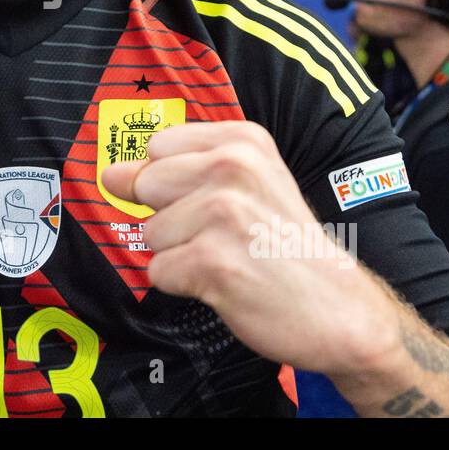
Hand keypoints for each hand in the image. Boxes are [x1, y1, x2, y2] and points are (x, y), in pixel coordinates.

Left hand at [102, 121, 393, 375]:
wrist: (339, 308)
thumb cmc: (286, 246)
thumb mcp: (249, 185)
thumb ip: (179, 171)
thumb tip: (110, 173)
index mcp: (243, 141)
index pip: (158, 147)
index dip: (173, 182)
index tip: (211, 202)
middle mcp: (233, 167)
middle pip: (146, 185)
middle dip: (170, 219)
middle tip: (223, 236)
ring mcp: (222, 213)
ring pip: (150, 233)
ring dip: (180, 255)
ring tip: (230, 259)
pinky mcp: (212, 261)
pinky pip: (159, 272)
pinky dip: (185, 285)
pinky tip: (227, 283)